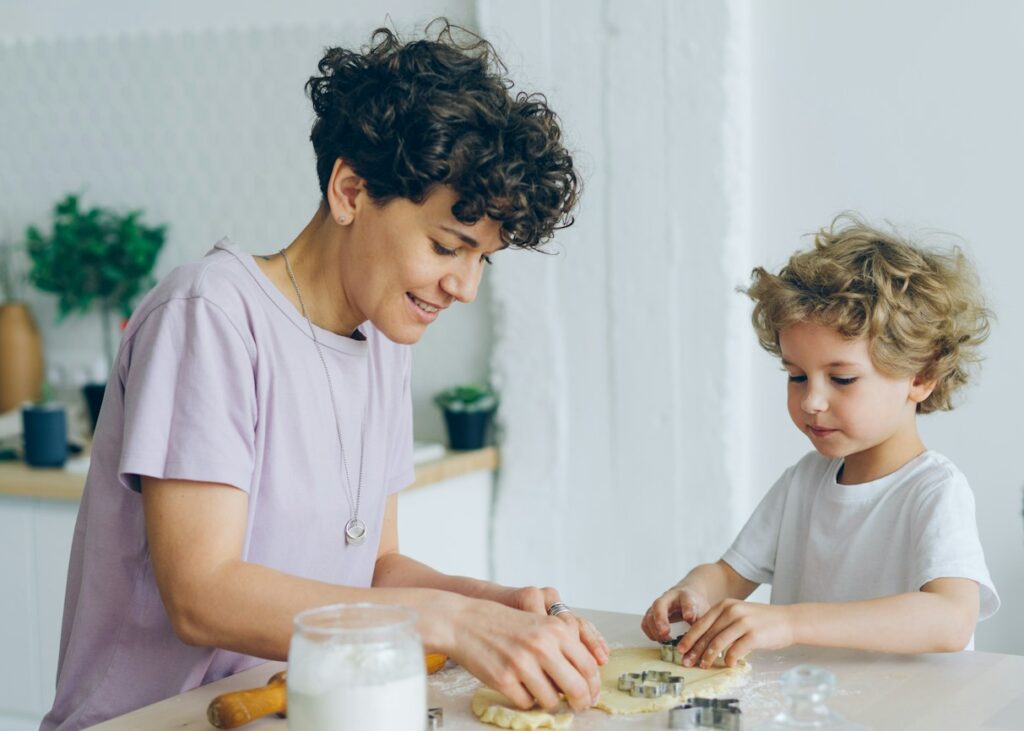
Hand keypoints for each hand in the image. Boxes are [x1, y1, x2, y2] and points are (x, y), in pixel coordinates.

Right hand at [439, 595, 601, 711]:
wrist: (464, 621)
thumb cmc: (502, 623)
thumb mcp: (539, 624)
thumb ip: (562, 645)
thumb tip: (585, 677)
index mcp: (555, 630)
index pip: (588, 666)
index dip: (593, 686)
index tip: (592, 695)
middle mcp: (542, 646)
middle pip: (576, 687)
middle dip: (580, 702)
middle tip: (577, 705)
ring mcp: (522, 663)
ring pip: (551, 700)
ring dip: (549, 701)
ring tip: (540, 690)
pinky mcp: (504, 679)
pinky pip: (526, 703)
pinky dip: (525, 699)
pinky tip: (519, 686)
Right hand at [641, 585, 709, 640]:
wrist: (687, 595)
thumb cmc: (695, 604)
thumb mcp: (703, 611)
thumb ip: (700, 623)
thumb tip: (698, 641)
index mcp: (685, 595)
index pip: (686, 600)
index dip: (687, 609)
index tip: (689, 617)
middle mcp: (668, 598)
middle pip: (659, 605)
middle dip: (661, 619)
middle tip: (664, 632)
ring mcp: (658, 605)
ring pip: (650, 615)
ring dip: (654, 630)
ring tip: (666, 640)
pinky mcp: (652, 613)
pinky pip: (646, 623)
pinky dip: (650, 632)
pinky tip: (660, 639)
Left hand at [676, 599, 795, 667]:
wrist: (788, 620)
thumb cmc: (761, 620)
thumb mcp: (738, 614)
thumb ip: (721, 623)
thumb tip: (702, 641)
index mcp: (725, 605)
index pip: (701, 623)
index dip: (689, 638)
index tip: (681, 650)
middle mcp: (732, 611)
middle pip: (707, 634)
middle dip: (695, 650)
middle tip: (686, 662)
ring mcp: (743, 622)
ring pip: (718, 642)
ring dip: (708, 657)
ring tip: (703, 666)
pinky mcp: (754, 635)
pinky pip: (735, 650)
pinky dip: (728, 659)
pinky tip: (726, 664)